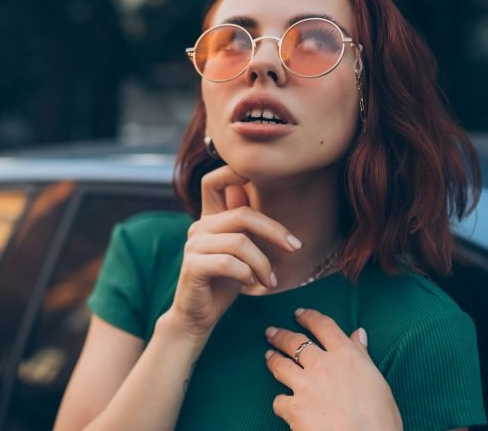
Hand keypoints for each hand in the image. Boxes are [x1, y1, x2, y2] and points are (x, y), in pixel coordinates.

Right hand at [168, 165, 301, 338]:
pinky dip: (247, 273)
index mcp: (210, 218)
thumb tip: (251, 191)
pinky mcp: (193, 265)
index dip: (232, 171)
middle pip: (243, 214)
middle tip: (295, 247)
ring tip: (270, 281)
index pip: (213, 180)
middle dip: (274, 230)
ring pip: (240, 242)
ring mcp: (194, 245)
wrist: (199, 316)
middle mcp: (199, 226)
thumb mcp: (240, 250)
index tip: (261, 178)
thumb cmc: (224, 282)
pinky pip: (229, 262)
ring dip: (263, 263)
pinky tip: (251, 284)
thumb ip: (245, 225)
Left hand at [264, 308, 402, 430]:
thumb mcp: (378, 382)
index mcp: (346, 356)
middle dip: (281, 335)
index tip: (299, 313)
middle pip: (295, 342)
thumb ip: (363, 356)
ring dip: (272, 359)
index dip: (309, 317)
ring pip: (280, 365)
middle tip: (271, 332)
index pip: (323, 326)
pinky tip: (282, 403)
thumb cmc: (381, 419)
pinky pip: (279, 400)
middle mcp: (323, 365)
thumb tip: (358, 333)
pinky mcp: (294, 409)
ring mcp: (306, 386)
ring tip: (268, 356)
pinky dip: (281, 401)